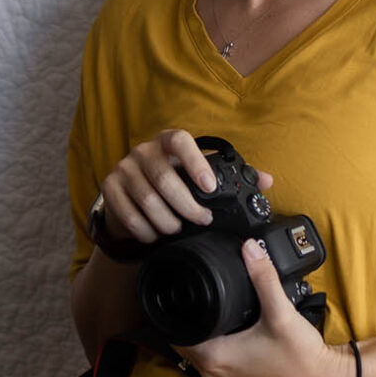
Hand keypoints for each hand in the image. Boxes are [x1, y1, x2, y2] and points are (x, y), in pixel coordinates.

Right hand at [99, 129, 272, 244]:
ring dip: (167, 220)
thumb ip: (233, 175)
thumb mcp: (200, 173)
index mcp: (169, 141)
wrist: (133, 190)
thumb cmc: (176, 179)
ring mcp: (124, 168)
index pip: (181, 142)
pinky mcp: (109, 188)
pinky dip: (145, 229)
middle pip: (164, 178)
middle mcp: (144, 151)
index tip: (210, 187)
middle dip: (187, 205)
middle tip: (201, 219)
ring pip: (146, 199)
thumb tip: (266, 180)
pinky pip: (127, 213)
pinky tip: (156, 235)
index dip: (195, 163)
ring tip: (178, 229)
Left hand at [169, 237, 358, 376]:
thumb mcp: (280, 311)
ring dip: (195, 330)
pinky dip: (208, 341)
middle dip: (181, 318)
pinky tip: (219, 325)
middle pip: (182, 340)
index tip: (172, 290)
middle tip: (184, 290)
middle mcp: (213, 371)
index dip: (171, 312)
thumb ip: (263, 277)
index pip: (175, 333)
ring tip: (198, 304)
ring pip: (195, 350)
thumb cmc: (299, 354)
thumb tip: (249, 247)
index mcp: (214, 357)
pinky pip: (210, 357)